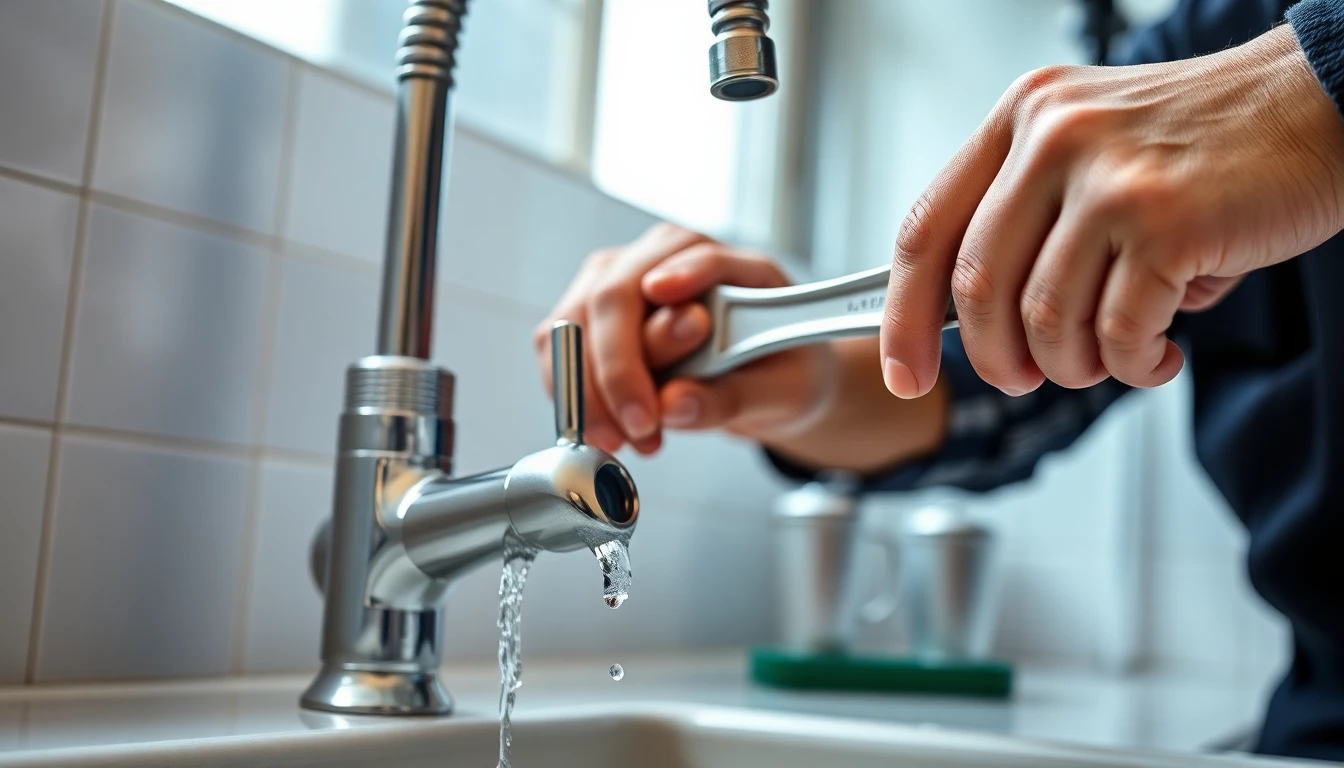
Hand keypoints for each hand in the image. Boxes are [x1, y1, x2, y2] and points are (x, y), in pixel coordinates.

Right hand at [535, 223, 835, 454]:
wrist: (760, 378)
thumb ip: (732, 397)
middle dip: (619, 371)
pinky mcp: (587, 314)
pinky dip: (575, 397)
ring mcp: (617, 281)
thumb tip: (673, 406)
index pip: (693, 262)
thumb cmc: (776, 370)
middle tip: (641, 428)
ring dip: (592, 392)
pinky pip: (558, 351)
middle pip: (615, 294)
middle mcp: (661, 257)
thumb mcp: (781, 392)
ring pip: (575, 323)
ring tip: (632, 439)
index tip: (670, 361)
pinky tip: (611, 430)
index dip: (672, 312)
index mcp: (724, 261)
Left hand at [881, 25, 1343, 397]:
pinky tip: (1160, 354)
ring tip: (1113, 356)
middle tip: (1027, 378)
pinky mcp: (1165, 222)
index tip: (904, 373)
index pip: (924, 231)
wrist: (1322, 105)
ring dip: (1075, 365)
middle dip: (997, 359)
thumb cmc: (1207, 143)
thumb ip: (1026, 217)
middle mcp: (1052, 138)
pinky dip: (1134, 365)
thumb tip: (970, 322)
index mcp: (1020, 119)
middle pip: (975, 289)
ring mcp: (1107, 180)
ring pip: (1045, 321)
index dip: (901, 316)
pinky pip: (1117, 334)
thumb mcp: (1090, 149)